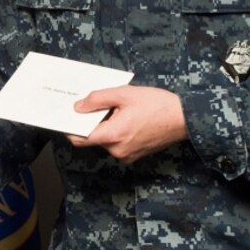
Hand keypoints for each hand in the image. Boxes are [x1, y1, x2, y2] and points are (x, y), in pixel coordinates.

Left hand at [67, 86, 187, 162]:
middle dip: (91, 122)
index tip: (65, 117)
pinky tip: (126, 118)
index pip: (80, 138)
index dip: (69, 127)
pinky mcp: (135, 155)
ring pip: (105, 141)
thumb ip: (97, 99)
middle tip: (95, 105)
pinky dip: (116, 132)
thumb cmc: (157, 104)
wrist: (185, 119)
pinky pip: (117, 144)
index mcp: (113, 136)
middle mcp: (118, 150)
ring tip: (117, 109)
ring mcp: (127, 155)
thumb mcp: (124, 94)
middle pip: (93, 138)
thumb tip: (78, 107)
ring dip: (105, 126)